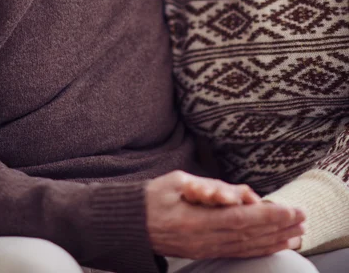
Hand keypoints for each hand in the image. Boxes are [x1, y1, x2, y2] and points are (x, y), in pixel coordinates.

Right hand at [145, 171, 305, 259]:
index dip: (267, 216)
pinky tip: (272, 245)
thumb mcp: (178, 181)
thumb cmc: (153, 196)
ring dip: (273, 241)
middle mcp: (202, 239)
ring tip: (296, 234)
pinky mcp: (203, 252)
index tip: (289, 209)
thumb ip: (210, 187)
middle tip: (302, 219)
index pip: (239, 219)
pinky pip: (236, 252)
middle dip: (278, 227)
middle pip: (248, 236)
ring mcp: (203, 249)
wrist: (131, 223)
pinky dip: (258, 249)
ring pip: (245, 247)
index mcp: (195, 220)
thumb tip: (237, 194)